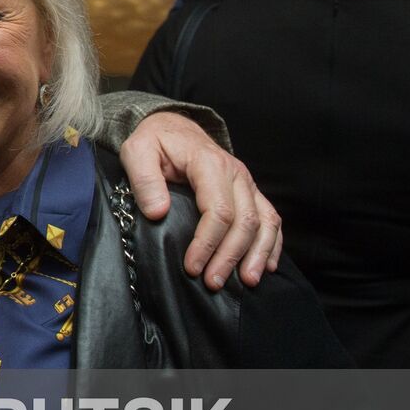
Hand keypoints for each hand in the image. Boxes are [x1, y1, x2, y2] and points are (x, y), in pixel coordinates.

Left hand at [118, 112, 281, 288]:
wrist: (173, 127)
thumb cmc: (155, 142)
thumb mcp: (137, 151)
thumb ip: (144, 179)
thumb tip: (158, 212)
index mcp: (208, 163)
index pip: (218, 210)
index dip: (207, 243)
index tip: (192, 266)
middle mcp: (235, 173)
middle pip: (244, 221)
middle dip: (230, 256)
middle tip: (213, 282)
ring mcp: (247, 183)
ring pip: (265, 221)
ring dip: (257, 254)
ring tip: (247, 282)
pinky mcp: (250, 192)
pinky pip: (271, 218)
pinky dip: (273, 243)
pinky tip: (266, 266)